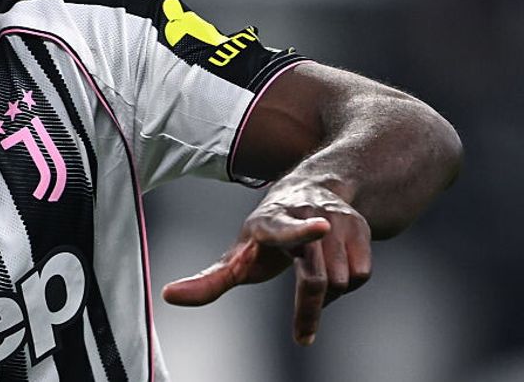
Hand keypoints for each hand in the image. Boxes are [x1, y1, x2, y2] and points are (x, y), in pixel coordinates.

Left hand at [161, 180, 371, 344]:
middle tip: (303, 337)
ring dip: (328, 297)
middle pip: (317, 278)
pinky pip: (362, 276)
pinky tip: (334, 272)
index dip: (301, 231)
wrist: (310, 191)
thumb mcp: (237, 255)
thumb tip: (168, 296)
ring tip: (310, 280)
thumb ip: (208, 280)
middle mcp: (304, 214)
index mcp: (268, 222)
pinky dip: (348, 287)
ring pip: (342, 281)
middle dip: (310, 310)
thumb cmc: (265, 233)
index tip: (319, 229)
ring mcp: (336, 218)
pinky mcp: (361, 225)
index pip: (284, 228)